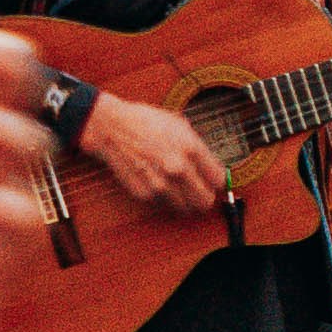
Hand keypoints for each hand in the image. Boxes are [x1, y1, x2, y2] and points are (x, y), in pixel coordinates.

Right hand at [76, 91, 227, 217]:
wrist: (112, 128)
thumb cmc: (145, 123)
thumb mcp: (179, 125)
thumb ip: (199, 148)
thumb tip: (212, 167)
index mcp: (190, 148)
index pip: (219, 180)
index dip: (216, 180)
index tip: (211, 178)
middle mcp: (177, 169)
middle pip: (206, 201)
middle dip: (205, 195)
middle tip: (199, 189)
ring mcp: (161, 184)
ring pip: (186, 208)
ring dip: (185, 200)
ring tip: (177, 185)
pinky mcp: (145, 194)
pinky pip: (165, 205)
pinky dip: (165, 198)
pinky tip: (158, 181)